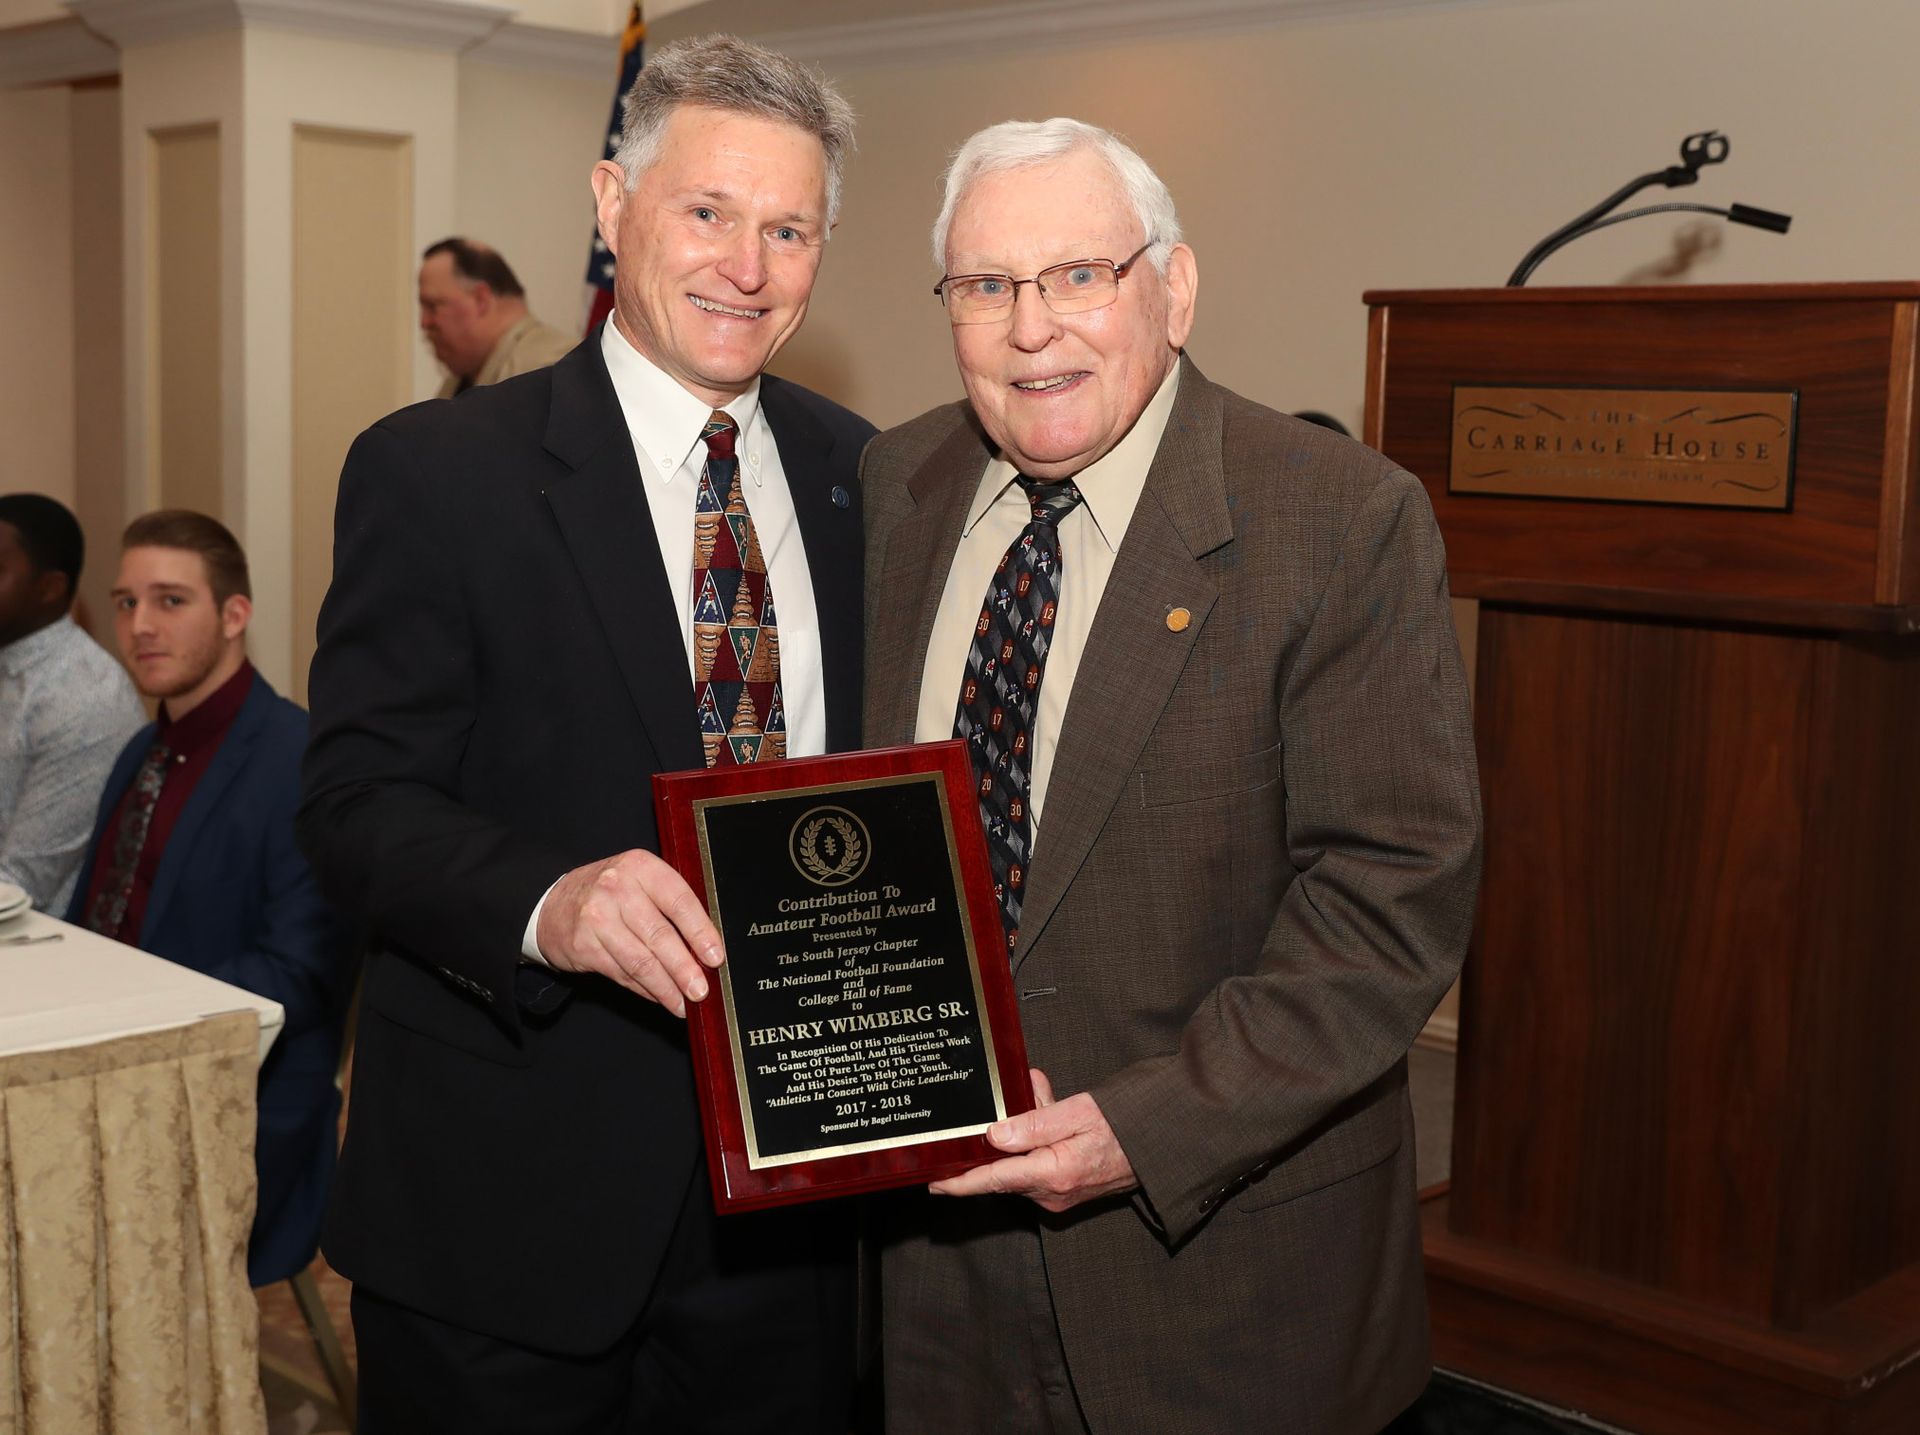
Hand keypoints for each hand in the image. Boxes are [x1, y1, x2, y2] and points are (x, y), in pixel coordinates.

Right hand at [535, 849, 723, 1016]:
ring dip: (666, 988)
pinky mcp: (583, 945)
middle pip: (660, 936)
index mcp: (641, 867)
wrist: (553, 902)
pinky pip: (622, 973)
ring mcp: (596, 917)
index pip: (679, 901)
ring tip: (684, 1004)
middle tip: (701, 991)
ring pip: (640, 961)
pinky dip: (644, 989)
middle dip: (684, 969)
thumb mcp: (640, 882)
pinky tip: (659, 997)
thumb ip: (670, 906)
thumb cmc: (610, 893)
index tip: (715, 957)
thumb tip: (706, 948)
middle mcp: (617, 888)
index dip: (700, 932)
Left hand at [929, 1069, 1136, 1211]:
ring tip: (1034, 1092)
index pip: (993, 1181)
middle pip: (1004, 1169)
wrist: (1161, 1144)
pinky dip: (1035, 1140)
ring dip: (1020, 1134)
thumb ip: (1032, 1123)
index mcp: (1052, 1174)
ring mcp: (1059, 1195)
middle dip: (996, 1138)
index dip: (960, 1182)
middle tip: (1005, 1100)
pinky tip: (1045, 1108)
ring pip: (1020, 1164)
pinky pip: (1036, 1165)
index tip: (933, 1183)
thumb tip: (993, 1136)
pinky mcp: (1065, 1190)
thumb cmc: (1125, 1126)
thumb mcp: (1077, 1113)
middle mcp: (1052, 1193)